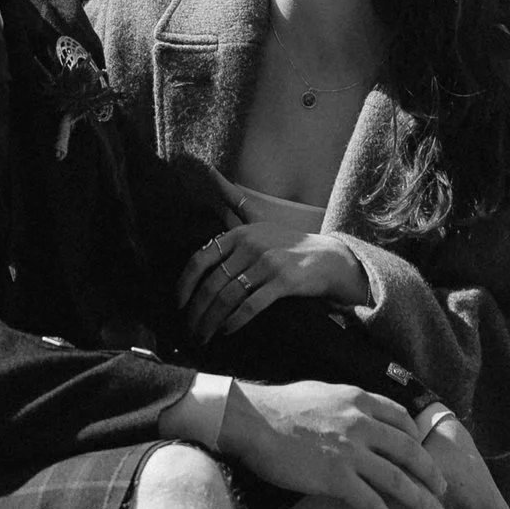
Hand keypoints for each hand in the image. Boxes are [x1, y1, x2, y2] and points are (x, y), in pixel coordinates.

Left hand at [178, 222, 368, 340]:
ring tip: (205, 337)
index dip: (185, 285)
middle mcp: (251, 245)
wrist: (331, 258)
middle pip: (211, 283)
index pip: (200, 259)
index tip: (178, 304)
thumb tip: (207, 171)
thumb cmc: (290, 244)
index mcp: (240, 233)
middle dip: (197, 312)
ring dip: (211, 321)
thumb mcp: (259, 220)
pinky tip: (227, 331)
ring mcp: (268, 263)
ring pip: (227, 297)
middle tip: (191, 331)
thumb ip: (233, 203)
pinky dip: (234, 321)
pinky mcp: (284, 281)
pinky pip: (250, 306)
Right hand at [219, 380, 446, 508]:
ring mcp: (350, 451)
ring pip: (399, 479)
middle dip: (430, 473)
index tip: (422, 454)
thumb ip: (343, 404)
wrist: (250, 420)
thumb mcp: (319, 393)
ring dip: (421, 500)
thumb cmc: (276, 408)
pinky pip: (371, 503)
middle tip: (442, 490)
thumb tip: (350, 413)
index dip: (417, 438)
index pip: (401, 418)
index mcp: (358, 400)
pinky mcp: (336, 477)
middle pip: (409, 450)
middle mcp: (361, 423)